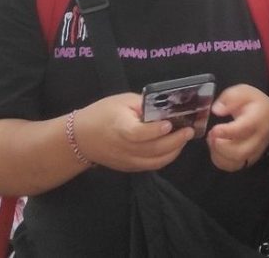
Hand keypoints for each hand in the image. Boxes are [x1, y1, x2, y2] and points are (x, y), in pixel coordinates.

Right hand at [75, 93, 193, 171]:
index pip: (138, 134)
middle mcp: (123, 148)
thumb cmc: (102, 114)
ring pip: (154, 162)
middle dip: (174, 141)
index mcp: (119, 128)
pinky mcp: (129, 167)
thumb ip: (144, 105)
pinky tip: (174, 147)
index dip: (155, 131)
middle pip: (152, 150)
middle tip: (189, 130)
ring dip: (174, 151)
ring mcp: (126, 160)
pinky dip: (165, 158)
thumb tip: (166, 109)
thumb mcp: (122, 101)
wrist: (80, 138)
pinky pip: (151, 166)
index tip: (169, 124)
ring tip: (185, 138)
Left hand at [206, 85, 268, 171]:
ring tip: (213, 141)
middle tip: (212, 135)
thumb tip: (217, 109)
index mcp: (257, 118)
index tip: (215, 129)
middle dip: (220, 146)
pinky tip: (217, 150)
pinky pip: (234, 166)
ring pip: (236, 162)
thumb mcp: (245, 91)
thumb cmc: (257, 104)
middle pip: (239, 151)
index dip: (226, 132)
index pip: (243, 129)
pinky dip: (221, 162)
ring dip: (219, 154)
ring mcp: (255, 151)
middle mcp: (258, 138)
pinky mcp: (250, 159)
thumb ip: (230, 97)